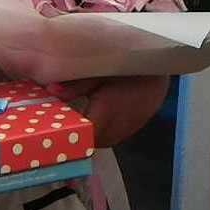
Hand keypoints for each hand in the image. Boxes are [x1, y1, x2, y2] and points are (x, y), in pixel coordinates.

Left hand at [46, 76, 169, 147]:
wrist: (159, 67)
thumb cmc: (126, 66)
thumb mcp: (98, 71)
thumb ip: (75, 84)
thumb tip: (50, 91)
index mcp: (106, 111)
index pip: (83, 136)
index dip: (68, 137)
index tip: (54, 132)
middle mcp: (117, 125)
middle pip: (93, 143)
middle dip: (77, 139)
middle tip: (60, 128)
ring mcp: (128, 127)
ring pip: (104, 142)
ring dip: (91, 137)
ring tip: (75, 125)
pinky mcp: (135, 125)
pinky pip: (114, 137)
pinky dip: (103, 133)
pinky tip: (95, 120)